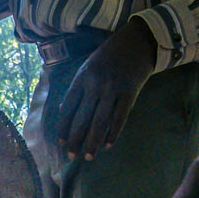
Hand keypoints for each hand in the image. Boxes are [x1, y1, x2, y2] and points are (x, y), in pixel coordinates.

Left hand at [55, 18, 155, 160]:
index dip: (63, 128)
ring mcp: (113, 89)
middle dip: (75, 140)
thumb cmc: (109, 55)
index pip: (68, 109)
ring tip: (88, 157)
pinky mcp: (130, 92)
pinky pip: (120, 117)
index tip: (61, 143)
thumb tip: (65, 110)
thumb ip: (78, 88)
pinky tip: (107, 145)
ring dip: (92, 142)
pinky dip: (113, 133)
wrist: (138, 40)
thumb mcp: (88, 67)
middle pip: (82, 119)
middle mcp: (95, 85)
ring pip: (100, 121)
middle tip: (71, 156)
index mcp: (82, 78)